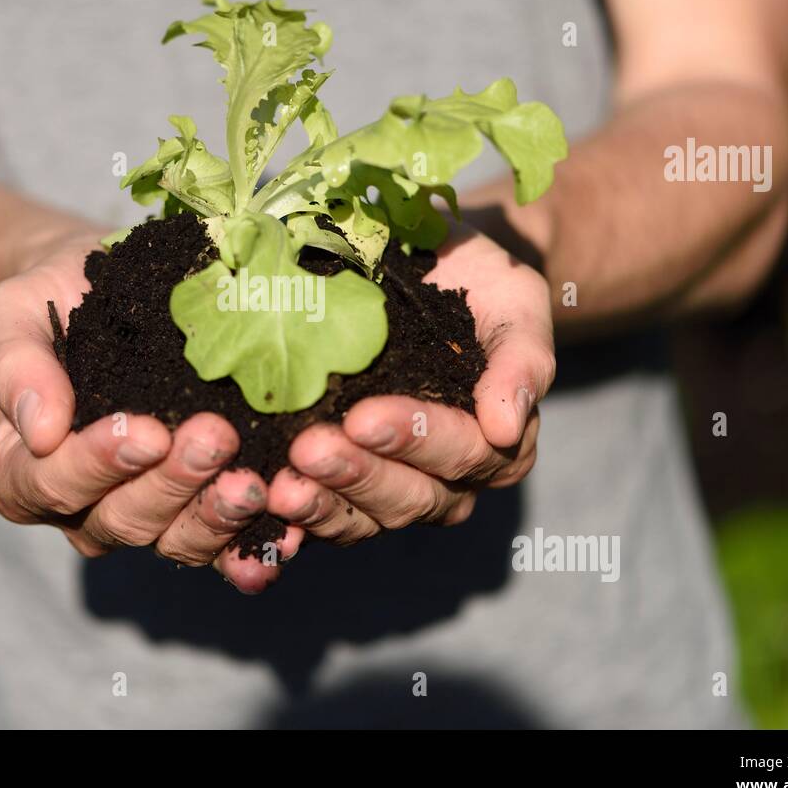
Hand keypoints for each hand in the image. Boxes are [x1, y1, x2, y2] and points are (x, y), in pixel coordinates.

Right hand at [0, 228, 303, 584]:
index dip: (98, 464)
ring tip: (254, 480)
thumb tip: (39, 431)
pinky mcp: (198, 513)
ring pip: (177, 540)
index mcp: (24, 474)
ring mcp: (145, 518)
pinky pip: (226, 543)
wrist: (102, 292)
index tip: (145, 431)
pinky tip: (290, 528)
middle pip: (122, 519)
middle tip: (215, 437)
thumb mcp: (15, 315)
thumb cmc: (51, 301)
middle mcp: (82, 510)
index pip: (53, 484)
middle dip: (172, 482)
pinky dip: (257, 543)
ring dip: (217, 516)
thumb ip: (18, 366)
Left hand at [265, 222, 554, 542]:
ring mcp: (393, 488)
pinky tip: (264, 499)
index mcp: (497, 444)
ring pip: (364, 518)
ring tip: (281, 485)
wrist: (427, 268)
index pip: (462, 452)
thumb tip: (507, 426)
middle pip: (409, 496)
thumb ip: (522, 360)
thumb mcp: (515, 302)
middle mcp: (448, 480)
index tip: (365, 416)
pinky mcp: (343, 488)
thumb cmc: (479, 283)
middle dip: (358, 474)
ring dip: (322, 503)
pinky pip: (324, 516)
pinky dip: (296, 516)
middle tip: (309, 448)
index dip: (414, 438)